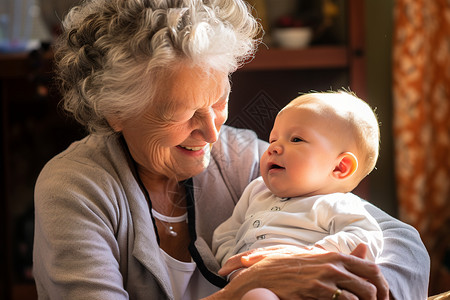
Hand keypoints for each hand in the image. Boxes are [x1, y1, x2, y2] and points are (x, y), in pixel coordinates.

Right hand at [218, 244, 388, 299]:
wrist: (264, 274)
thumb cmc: (291, 268)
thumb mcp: (318, 258)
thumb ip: (344, 256)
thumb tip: (365, 247)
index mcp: (335, 255)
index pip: (371, 268)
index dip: (382, 285)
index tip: (382, 297)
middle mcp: (333, 264)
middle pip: (371, 283)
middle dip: (378, 298)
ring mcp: (325, 277)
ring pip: (361, 295)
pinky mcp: (316, 290)